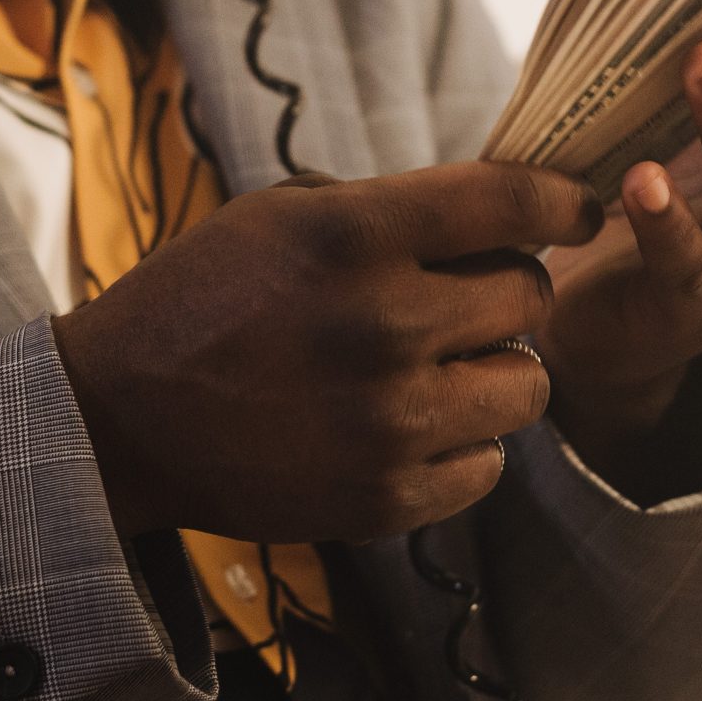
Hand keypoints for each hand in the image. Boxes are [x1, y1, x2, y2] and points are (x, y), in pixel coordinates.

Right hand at [51, 161, 602, 543]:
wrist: (121, 419)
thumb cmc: (203, 298)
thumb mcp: (280, 214)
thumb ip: (388, 208)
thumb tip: (500, 207)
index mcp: (353, 235)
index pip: (511, 200)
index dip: (564, 201)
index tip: (580, 211)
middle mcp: (383, 323)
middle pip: (530, 296)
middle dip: (507, 293)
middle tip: (462, 303)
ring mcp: (388, 421)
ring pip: (529, 387)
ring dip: (495, 373)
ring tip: (440, 370)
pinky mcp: (384, 499)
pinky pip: (488, 467)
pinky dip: (462, 447)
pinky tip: (411, 429)